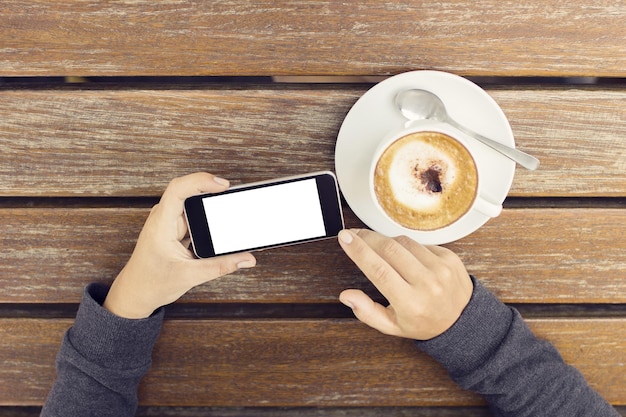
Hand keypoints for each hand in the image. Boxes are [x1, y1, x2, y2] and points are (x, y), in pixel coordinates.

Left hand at [103, 173, 256, 318]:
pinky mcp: (175, 229)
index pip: (178, 190)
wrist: (135, 293)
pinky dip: (208, 217)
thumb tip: (246, 259)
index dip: (200, 181)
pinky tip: (220, 223)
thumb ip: (221, 266)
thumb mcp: (190, 276)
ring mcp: (169, 222)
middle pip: (188, 192)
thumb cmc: (151, 283)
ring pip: (192, 204)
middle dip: (211, 190)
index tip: (222, 185)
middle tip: (233, 195)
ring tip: (230, 208)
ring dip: (210, 205)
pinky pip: (193, 216)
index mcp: (161, 225)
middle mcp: (164, 218)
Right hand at [337, 229, 472, 339]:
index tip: (345, 238)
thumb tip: (346, 295)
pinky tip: (405, 256)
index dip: (359, 251)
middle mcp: (427, 284)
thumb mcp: (392, 326)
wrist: (463, 321)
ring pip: (403, 242)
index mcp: (410, 303)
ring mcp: (441, 268)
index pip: (378, 270)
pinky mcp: (449, 257)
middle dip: (367, 238)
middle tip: (353, 235)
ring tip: (378, 247)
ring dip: (386, 241)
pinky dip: (407, 246)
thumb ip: (367, 312)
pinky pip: (420, 243)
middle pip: (389, 249)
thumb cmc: (425, 322)